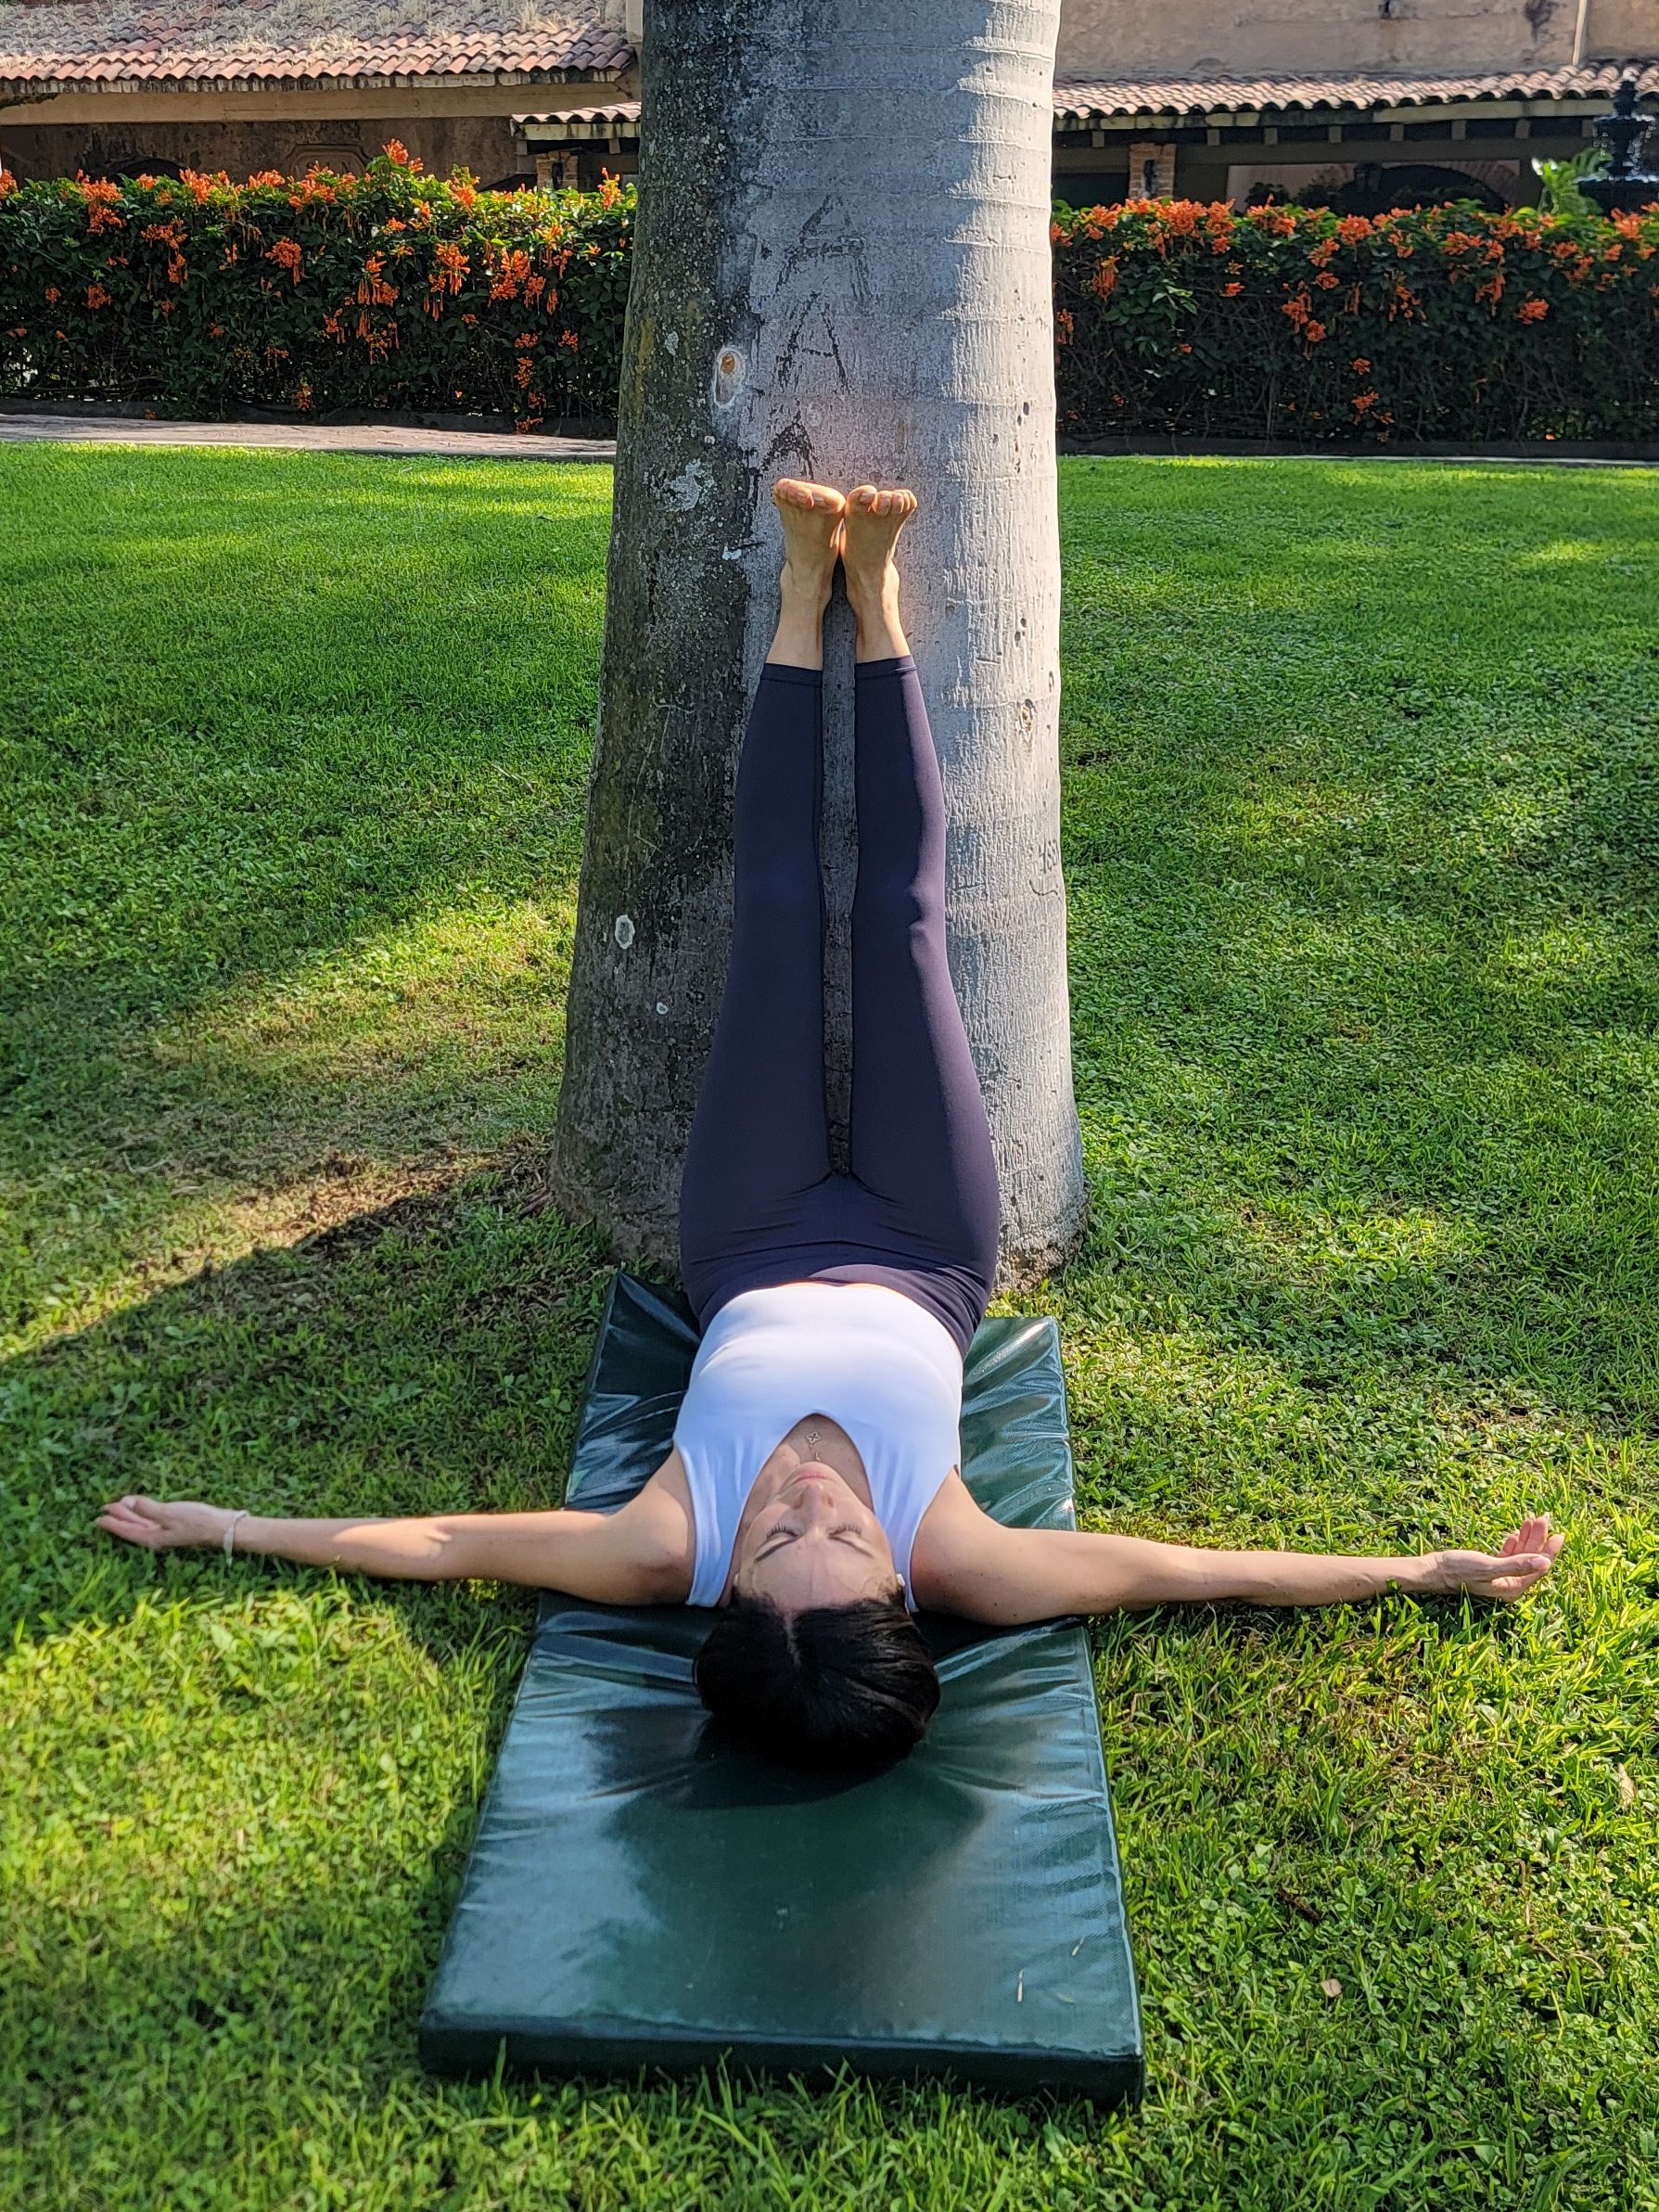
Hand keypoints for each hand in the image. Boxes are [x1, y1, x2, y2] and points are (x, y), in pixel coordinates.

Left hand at [96, 1495, 237, 1552]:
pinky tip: (142, 1510)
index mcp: (152, 1538)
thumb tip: (126, 1502)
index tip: (99, 1518)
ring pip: (141, 1524)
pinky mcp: (173, 1526)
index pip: (127, 1530)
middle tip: (105, 1508)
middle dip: (119, 1518)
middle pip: (132, 1527)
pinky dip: (143, 1515)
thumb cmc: (196, 1521)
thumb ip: (146, 1508)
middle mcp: (156, 1538)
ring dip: (130, 1516)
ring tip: (119, 1508)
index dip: (113, 1523)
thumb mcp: (168, 1513)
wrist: (222, 1527)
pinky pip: (151, 1521)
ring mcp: (165, 1533)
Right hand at [1424, 1514, 1563, 1601]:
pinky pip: (1509, 1555)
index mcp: (1512, 1588)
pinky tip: (1516, 1533)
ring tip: (1532, 1519)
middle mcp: (1509, 1584)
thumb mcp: (1489, 1566)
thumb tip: (1546, 1562)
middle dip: (1538, 1538)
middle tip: (1543, 1518)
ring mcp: (1500, 1576)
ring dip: (1527, 1537)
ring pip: (1521, 1554)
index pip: (1538, 1567)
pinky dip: (1514, 1543)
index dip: (1550, 1550)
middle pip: (1531, 1559)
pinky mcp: (1491, 1568)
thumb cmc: (1459, 1570)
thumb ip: (1518, 1565)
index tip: (1559, 1534)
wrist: (1434, 1570)